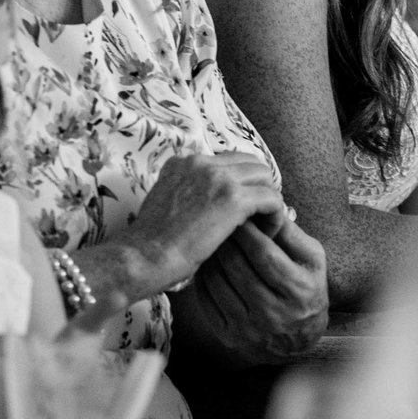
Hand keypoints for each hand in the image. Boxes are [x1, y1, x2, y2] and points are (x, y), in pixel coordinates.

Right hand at [119, 152, 279, 291]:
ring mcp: (218, 177)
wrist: (142, 257)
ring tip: (264, 228)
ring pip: (265, 177)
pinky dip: (275, 216)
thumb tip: (211, 205)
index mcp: (183, 162)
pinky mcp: (233, 199)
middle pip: (251, 163)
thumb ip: (188, 195)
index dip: (241, 183)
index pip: (228, 161)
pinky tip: (267, 235)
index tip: (243, 208)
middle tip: (260, 216)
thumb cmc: (150, 244)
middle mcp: (201, 162)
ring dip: (269, 201)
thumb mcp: (165, 205)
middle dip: (260, 188)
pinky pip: (272, 198)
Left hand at [168, 219, 327, 366]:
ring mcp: (249, 328)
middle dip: (226, 239)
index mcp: (299, 291)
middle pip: (238, 267)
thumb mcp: (312, 259)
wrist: (299, 339)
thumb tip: (266, 207)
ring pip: (218, 282)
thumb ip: (291, 234)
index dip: (248, 232)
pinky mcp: (229, 337)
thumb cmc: (307, 288)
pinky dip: (203, 278)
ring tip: (212, 238)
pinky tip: (207, 263)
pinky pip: (206, 300)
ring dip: (211, 256)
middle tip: (219, 220)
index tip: (238, 213)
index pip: (265, 255)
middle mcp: (274, 314)